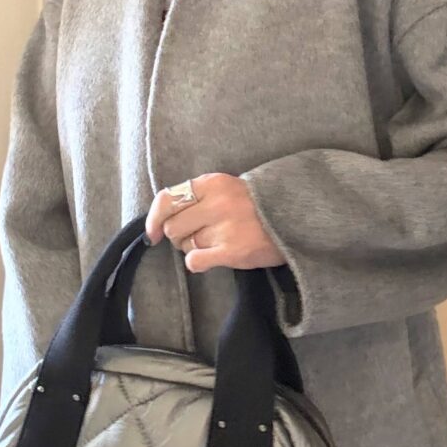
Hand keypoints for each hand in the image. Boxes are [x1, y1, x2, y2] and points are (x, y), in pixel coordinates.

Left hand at [144, 172, 286, 273]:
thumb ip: (197, 196)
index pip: (167, 200)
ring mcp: (224, 227)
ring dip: (193, 248)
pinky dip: (198, 262)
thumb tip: (161, 219)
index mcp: (212, 183)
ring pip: (185, 245)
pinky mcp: (232, 251)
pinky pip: (195, 261)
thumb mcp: (224, 188)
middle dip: (179, 236)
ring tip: (214, 242)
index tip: (153, 233)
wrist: (294, 216)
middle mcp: (216, 203)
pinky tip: (211, 258)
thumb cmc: (254, 204)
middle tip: (196, 235)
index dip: (154, 219)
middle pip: (172, 227)